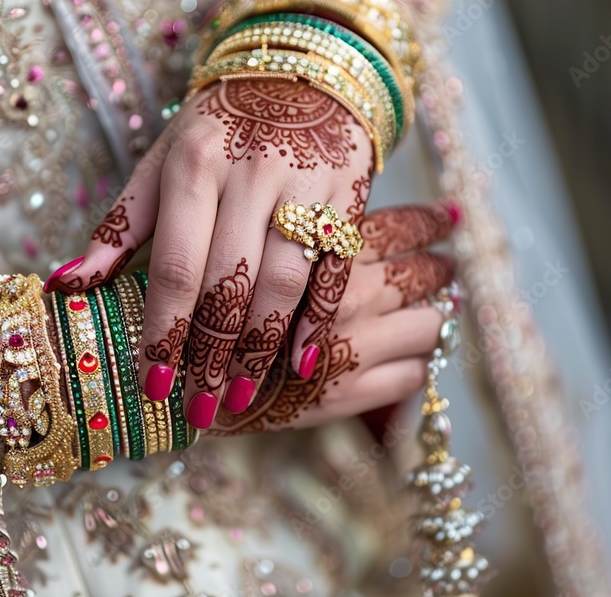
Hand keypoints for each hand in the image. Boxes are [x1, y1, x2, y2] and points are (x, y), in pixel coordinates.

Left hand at [45, 77, 372, 428]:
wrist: (303, 75)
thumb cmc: (218, 129)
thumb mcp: (162, 161)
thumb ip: (119, 226)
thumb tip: (65, 287)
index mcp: (195, 163)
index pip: (177, 264)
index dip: (165, 329)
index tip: (152, 383)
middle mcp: (252, 173)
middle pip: (230, 281)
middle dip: (212, 354)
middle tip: (198, 410)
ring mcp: (306, 185)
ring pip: (284, 281)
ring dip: (261, 349)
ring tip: (241, 397)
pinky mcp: (350, 197)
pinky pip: (336, 269)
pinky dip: (320, 319)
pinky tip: (302, 361)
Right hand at [209, 201, 456, 433]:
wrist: (160, 377)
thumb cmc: (187, 297)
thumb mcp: (227, 244)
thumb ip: (294, 229)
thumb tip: (337, 213)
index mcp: (321, 247)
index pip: (398, 226)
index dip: (428, 222)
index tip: (447, 218)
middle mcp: (343, 292)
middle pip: (420, 273)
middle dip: (440, 267)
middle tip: (449, 265)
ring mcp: (349, 345)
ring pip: (427, 324)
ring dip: (433, 317)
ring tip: (431, 311)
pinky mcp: (343, 397)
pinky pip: (409, 377)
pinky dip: (413, 366)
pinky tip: (401, 358)